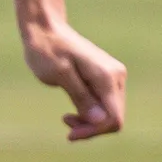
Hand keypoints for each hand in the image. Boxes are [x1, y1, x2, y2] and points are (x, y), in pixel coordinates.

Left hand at [22, 18, 126, 139]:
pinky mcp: (105, 79)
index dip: (94, 131)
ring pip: (110, 113)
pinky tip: (72, 113)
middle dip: (91, 127)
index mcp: (106, 76)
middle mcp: (116, 76)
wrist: (45, 29)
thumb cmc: (46, 50)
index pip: (114, 118)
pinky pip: (104, 105)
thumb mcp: (60, 75)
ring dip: (90, 122)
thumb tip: (101, 120)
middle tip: (66, 124)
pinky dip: (89, 113)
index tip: (70, 133)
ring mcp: (112, 77)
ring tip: (67, 118)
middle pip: (114, 118)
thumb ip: (80, 96)